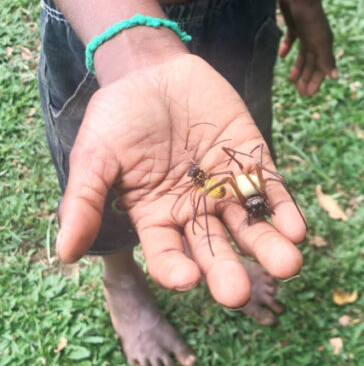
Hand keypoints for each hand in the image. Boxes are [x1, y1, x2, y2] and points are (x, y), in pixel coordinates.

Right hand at [55, 54, 305, 307]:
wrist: (153, 71)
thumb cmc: (118, 116)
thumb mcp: (95, 156)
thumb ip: (84, 201)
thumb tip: (65, 254)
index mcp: (155, 218)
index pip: (168, 254)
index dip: (176, 270)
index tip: (187, 280)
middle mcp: (195, 211)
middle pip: (215, 249)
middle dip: (228, 272)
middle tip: (239, 294)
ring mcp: (226, 189)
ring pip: (250, 226)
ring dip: (270, 246)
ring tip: (289, 264)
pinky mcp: (252, 163)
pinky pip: (273, 191)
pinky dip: (285, 210)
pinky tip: (296, 229)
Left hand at [277, 0, 337, 95]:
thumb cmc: (309, 17)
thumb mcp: (317, 41)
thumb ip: (325, 59)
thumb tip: (335, 77)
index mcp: (324, 44)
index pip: (322, 67)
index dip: (316, 81)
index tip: (309, 94)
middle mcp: (317, 39)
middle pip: (312, 63)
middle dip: (307, 77)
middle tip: (300, 92)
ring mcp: (306, 31)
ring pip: (303, 54)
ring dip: (298, 67)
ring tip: (292, 80)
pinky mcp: (294, 23)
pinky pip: (292, 39)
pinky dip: (288, 48)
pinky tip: (282, 56)